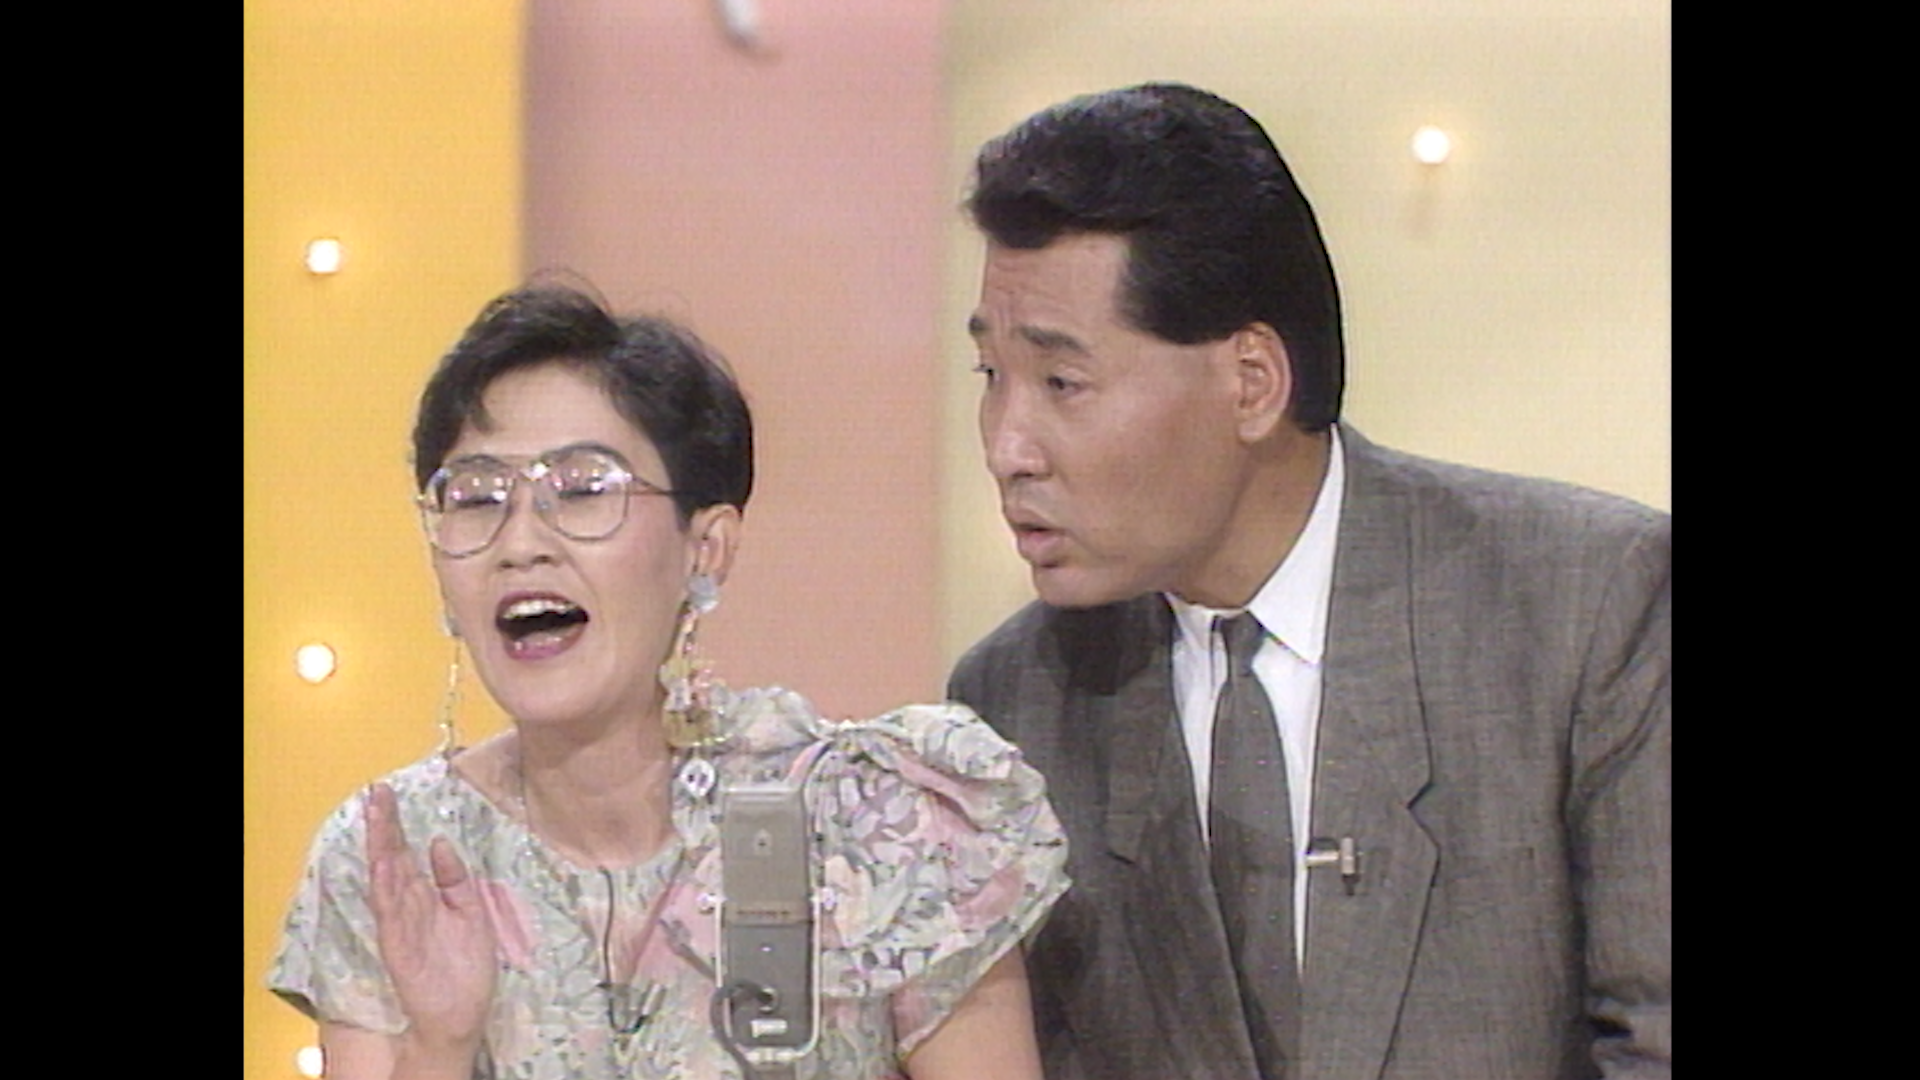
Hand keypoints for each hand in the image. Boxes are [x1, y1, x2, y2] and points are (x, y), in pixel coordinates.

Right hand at [364, 782, 497, 1054]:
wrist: (462, 1014)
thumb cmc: (467, 966)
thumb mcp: (471, 912)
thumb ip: (455, 878)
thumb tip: (437, 842)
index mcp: (426, 895)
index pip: (407, 853)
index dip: (397, 825)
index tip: (389, 793)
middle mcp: (409, 904)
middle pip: (392, 858)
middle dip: (385, 826)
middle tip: (378, 791)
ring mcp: (400, 923)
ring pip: (386, 877)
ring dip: (380, 847)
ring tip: (376, 814)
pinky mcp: (397, 944)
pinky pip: (389, 912)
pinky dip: (384, 888)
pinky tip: (381, 864)